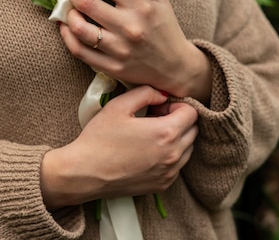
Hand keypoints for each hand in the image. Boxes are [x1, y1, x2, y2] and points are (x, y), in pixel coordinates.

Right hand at [40, 85, 197, 208]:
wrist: (85, 173)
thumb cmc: (99, 139)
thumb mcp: (118, 106)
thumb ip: (145, 93)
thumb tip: (162, 95)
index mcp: (165, 132)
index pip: (192, 112)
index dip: (175, 106)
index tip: (157, 108)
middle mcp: (173, 155)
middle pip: (193, 130)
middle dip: (177, 121)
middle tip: (153, 119)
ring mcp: (169, 172)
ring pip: (188, 149)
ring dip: (176, 139)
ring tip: (149, 136)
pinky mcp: (163, 185)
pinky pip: (177, 165)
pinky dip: (169, 155)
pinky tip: (146, 151)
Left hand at [57, 0, 211, 102]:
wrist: (175, 68)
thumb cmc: (166, 28)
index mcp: (141, 6)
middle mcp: (129, 27)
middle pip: (86, 3)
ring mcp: (118, 49)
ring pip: (79, 28)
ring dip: (67, 14)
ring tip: (69, 8)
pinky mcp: (111, 66)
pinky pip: (79, 50)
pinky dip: (67, 36)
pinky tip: (66, 27)